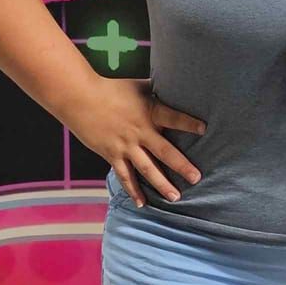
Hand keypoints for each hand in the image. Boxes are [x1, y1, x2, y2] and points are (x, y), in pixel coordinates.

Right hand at [60, 77, 205, 205]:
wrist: (80, 98)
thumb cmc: (112, 88)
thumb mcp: (139, 86)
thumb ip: (157, 89)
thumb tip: (174, 81)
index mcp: (150, 111)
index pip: (174, 118)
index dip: (189, 124)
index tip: (205, 130)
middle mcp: (140, 131)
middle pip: (165, 152)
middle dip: (182, 166)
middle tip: (197, 178)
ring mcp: (126, 146)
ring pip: (147, 169)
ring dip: (161, 184)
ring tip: (175, 197)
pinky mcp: (112, 154)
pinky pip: (125, 176)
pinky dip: (133, 190)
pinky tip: (142, 203)